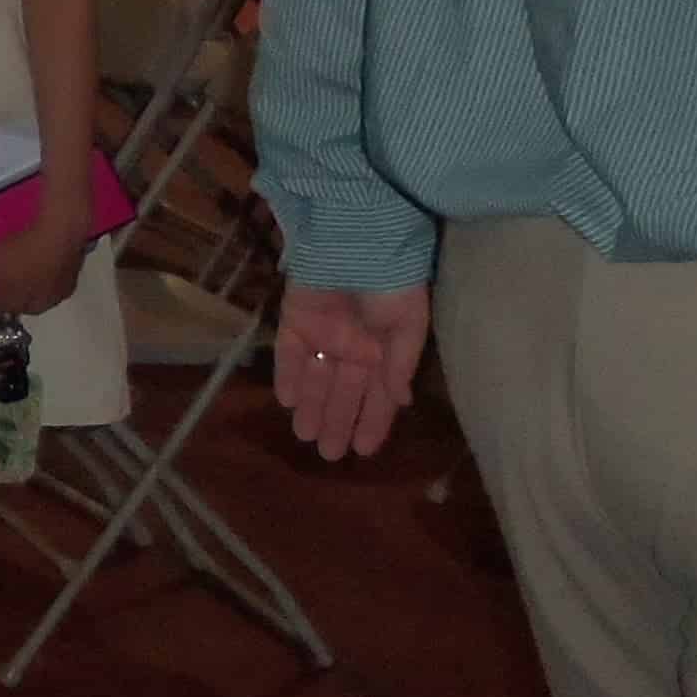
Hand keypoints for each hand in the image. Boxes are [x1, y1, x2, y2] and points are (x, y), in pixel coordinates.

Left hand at [0, 206, 90, 319]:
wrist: (63, 232)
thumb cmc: (22, 251)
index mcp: (17, 305)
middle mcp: (40, 305)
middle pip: (14, 299)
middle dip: (2, 288)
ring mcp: (59, 293)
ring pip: (34, 290)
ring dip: (22, 281)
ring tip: (14, 263)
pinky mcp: (72, 278)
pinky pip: (50, 279)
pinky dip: (41, 273)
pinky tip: (37, 259)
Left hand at [276, 284, 429, 460]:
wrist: (359, 241)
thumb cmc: (392, 282)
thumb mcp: (409, 325)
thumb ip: (401, 364)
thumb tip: (402, 402)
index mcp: (383, 349)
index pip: (377, 395)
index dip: (372, 422)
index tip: (365, 450)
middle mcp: (352, 346)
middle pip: (343, 392)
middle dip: (337, 421)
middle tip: (329, 455)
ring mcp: (322, 333)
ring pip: (314, 378)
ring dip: (311, 406)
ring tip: (306, 436)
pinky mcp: (295, 319)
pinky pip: (288, 352)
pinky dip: (287, 375)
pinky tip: (287, 401)